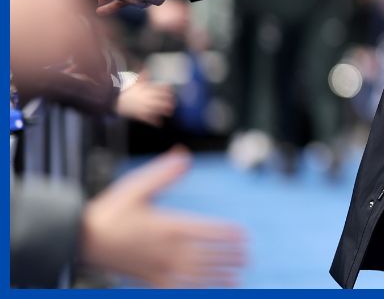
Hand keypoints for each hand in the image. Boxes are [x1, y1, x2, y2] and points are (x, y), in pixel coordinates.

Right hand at [80, 147, 245, 286]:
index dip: (228, 234)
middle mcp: (167, 248)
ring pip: (196, 274)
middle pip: (207, 255)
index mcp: (168, 225)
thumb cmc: (109, 211)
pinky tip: (207, 291)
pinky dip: (195, 290)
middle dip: (229, 257)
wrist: (80, 239)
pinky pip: (177, 287)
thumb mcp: (136, 186)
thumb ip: (164, 173)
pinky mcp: (148, 279)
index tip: (244, 236)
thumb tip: (184, 154)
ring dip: (218, 276)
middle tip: (247, 257)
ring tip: (237, 277)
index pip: (207, 231)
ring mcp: (158, 266)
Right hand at [115, 79, 176, 126]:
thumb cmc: (125, 90)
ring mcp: (145, 107)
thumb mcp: (134, 82)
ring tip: (170, 112)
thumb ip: (142, 76)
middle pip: (163, 100)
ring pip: (158, 109)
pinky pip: (149, 119)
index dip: (168, 90)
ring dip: (165, 111)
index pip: (162, 88)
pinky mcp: (140, 115)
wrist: (115, 100)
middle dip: (169, 101)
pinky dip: (155, 121)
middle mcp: (148, 98)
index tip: (172, 91)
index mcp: (148, 89)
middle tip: (173, 103)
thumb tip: (146, 70)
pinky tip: (160, 123)